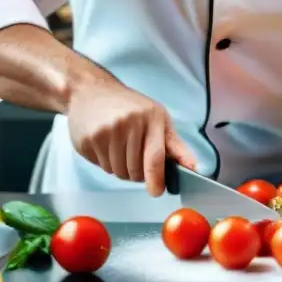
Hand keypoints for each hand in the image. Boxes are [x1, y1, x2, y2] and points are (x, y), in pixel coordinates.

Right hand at [66, 80, 196, 195]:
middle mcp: (128, 123)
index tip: (156, 191)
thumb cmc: (130, 106)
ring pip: (118, 172)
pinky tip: (105, 144)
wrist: (91, 90)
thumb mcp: (158, 119)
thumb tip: (194, 168)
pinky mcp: (87, 140)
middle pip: (135, 170)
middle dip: (138, 173)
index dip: (156, 179)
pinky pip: (101, 167)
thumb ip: (175, 146)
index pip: (155, 157)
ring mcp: (106, 131)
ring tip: (119, 147)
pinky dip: (105, 163)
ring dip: (121, 169)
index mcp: (151, 118)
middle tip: (134, 157)